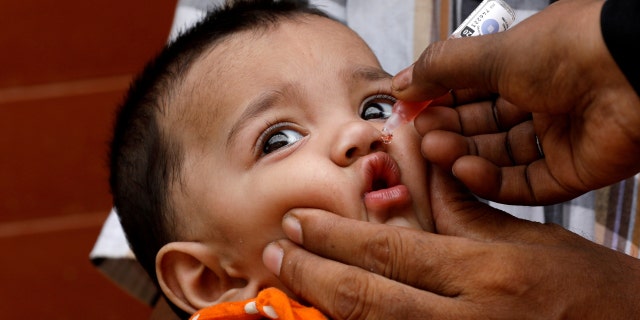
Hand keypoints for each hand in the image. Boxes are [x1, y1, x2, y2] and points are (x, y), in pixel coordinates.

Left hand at [262, 167, 639, 318]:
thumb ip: (466, 214)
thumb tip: (421, 180)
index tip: (298, 223)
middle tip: (276, 251)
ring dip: (323, 310)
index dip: (335, 237)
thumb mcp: (527, 241)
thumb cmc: (587, 290)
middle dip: (313, 273)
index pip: (389, 250)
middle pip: (368, 296)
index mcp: (484, 273)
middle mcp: (468, 319)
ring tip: (282, 292)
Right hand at [392, 0, 639, 203]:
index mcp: (524, 67)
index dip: (438, 100)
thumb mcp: (492, 51)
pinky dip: (491, 181)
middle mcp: (540, 102)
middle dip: (447, 130)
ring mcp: (556, 139)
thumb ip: (441, 68)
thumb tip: (401, 84)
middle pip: (481, 126)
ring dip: (462, 155)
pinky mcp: (571, 172)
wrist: (634, 72)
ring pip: (498, 157)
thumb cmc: (567, 49)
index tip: (408, 110)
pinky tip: (465, 170)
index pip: (470, 90)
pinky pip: (524, 183)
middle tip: (419, 134)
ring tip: (435, 150)